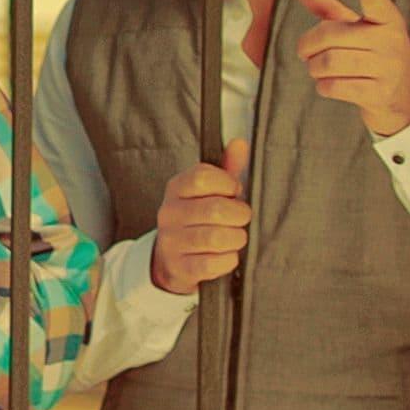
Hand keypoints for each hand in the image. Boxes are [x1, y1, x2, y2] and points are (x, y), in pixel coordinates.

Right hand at [149, 139, 251, 295]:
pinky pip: (213, 264)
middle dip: (239, 215)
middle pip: (215, 209)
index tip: (233, 192)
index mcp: (176, 188)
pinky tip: (225, 255)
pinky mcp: (180, 267)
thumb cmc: (198, 218)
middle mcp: (168, 213)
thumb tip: (239, 143)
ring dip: (236, 238)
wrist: (172, 258)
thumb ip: (226, 168)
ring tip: (235, 237)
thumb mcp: (209, 191)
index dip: (227, 184)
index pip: (202, 177)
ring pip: (216, 237)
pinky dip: (228, 260)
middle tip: (240, 218)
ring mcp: (171, 241)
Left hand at [294, 0, 409, 136]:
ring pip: (329, 62)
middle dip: (307, 45)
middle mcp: (391, 42)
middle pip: (330, 36)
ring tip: (316, 67)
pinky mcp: (379, 94)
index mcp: (388, 21)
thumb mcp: (355, 28)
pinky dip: (322, 85)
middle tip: (304, 52)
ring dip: (313, 67)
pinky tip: (327, 83)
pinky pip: (334, 86)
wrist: (401, 96)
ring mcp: (388, 69)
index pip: (379, 6)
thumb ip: (327, 7)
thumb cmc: (370, 53)